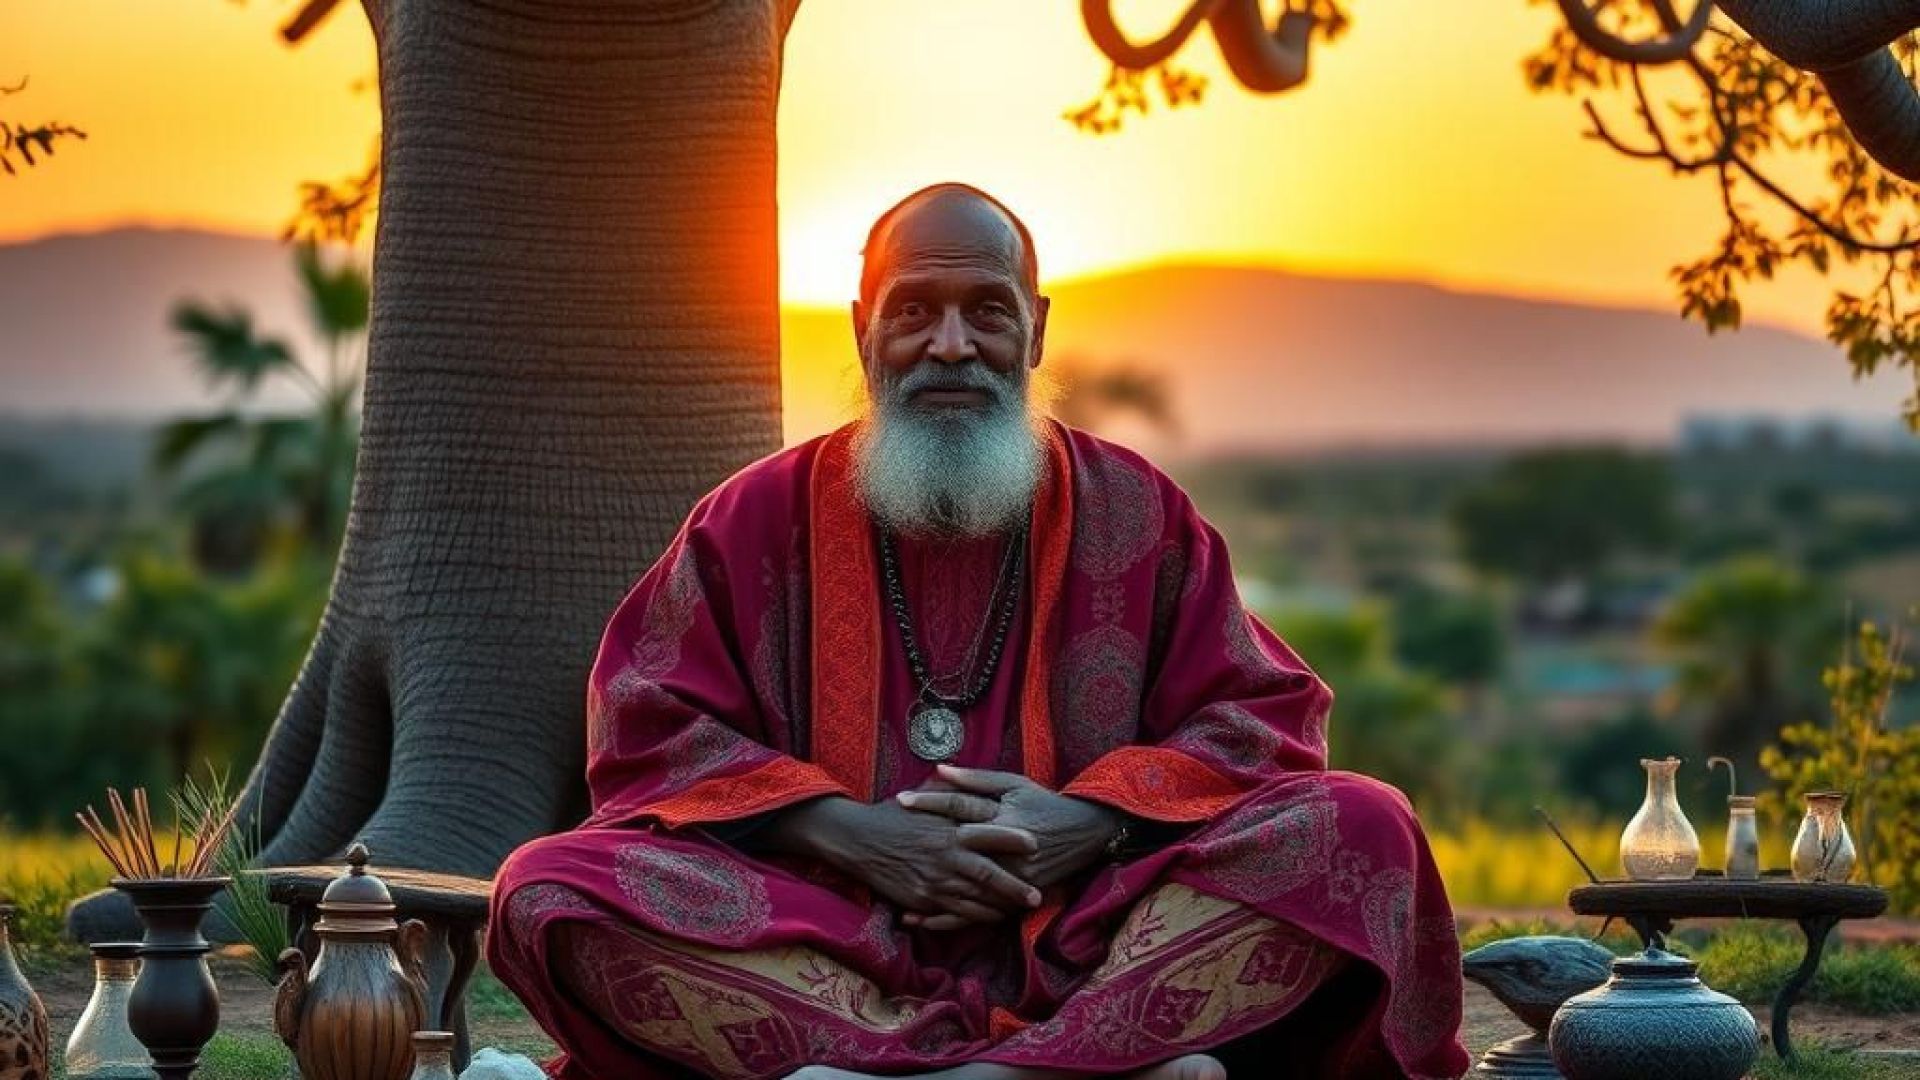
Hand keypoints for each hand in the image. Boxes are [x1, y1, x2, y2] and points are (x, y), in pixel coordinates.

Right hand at [780, 796, 1043, 927]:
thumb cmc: (894, 813)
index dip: (1013, 840)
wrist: (857, 840)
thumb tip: (970, 772)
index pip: (989, 834)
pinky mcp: (922, 899)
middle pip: (989, 876)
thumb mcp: (924, 794)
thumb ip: (952, 788)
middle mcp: (945, 857)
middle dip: (1015, 887)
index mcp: (949, 828)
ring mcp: (934, 882)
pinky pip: (952, 914)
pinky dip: (972, 918)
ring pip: (974, 901)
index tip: (1035, 844)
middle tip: (1037, 895)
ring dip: (998, 907)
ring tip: (1018, 910)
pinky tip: (988, 918)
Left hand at [898, 764, 1122, 904]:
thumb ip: (977, 779)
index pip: (960, 806)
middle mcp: (1005, 848)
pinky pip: (976, 914)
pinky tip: (920, 920)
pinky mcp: (1013, 899)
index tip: (902, 799)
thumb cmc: (1045, 804)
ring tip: (893, 893)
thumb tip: (940, 768)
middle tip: (889, 845)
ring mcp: (1009, 878)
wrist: (1085, 834)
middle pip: (956, 848)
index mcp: (1003, 817)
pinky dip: (946, 919)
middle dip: (921, 848)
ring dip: (928, 892)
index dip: (930, 802)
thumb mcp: (1015, 784)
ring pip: (962, 888)